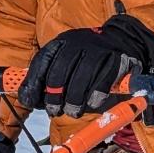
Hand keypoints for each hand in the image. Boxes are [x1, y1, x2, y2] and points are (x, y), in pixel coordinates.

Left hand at [18, 13, 153, 118]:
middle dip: (55, 96)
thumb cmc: (90, 56)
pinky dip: (96, 96)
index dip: (34, 83)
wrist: (125, 40)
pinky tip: (92, 104)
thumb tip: (28, 97)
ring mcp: (99, 49)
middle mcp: (79, 42)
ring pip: (82, 78)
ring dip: (75, 100)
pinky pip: (104, 81)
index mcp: (63, 42)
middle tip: (54, 111)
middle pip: (61, 71)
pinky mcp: (117, 59)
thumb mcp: (68, 58)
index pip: (42, 61)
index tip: (30, 101)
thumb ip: (49, 75)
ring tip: (73, 111)